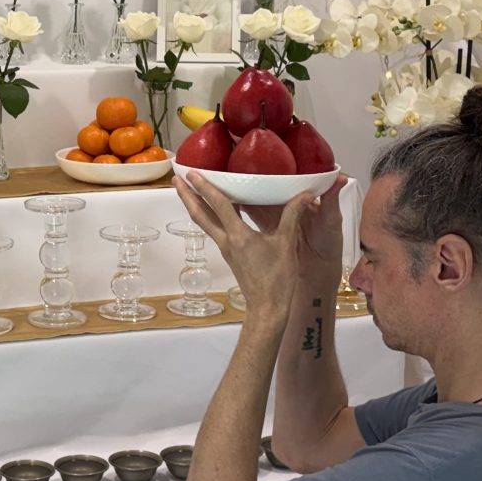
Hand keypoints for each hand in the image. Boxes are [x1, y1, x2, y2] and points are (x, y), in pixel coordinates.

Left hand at [176, 172, 342, 321]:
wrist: (267, 307)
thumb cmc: (277, 279)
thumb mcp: (287, 244)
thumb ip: (292, 215)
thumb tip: (305, 194)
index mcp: (238, 236)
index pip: (218, 205)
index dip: (205, 187)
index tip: (192, 173)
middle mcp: (226, 241)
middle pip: (200, 214)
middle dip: (186, 195)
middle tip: (176, 178)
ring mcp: (226, 249)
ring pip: (204, 223)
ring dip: (193, 205)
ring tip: (186, 190)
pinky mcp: (230, 255)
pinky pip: (214, 230)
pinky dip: (208, 216)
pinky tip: (213, 211)